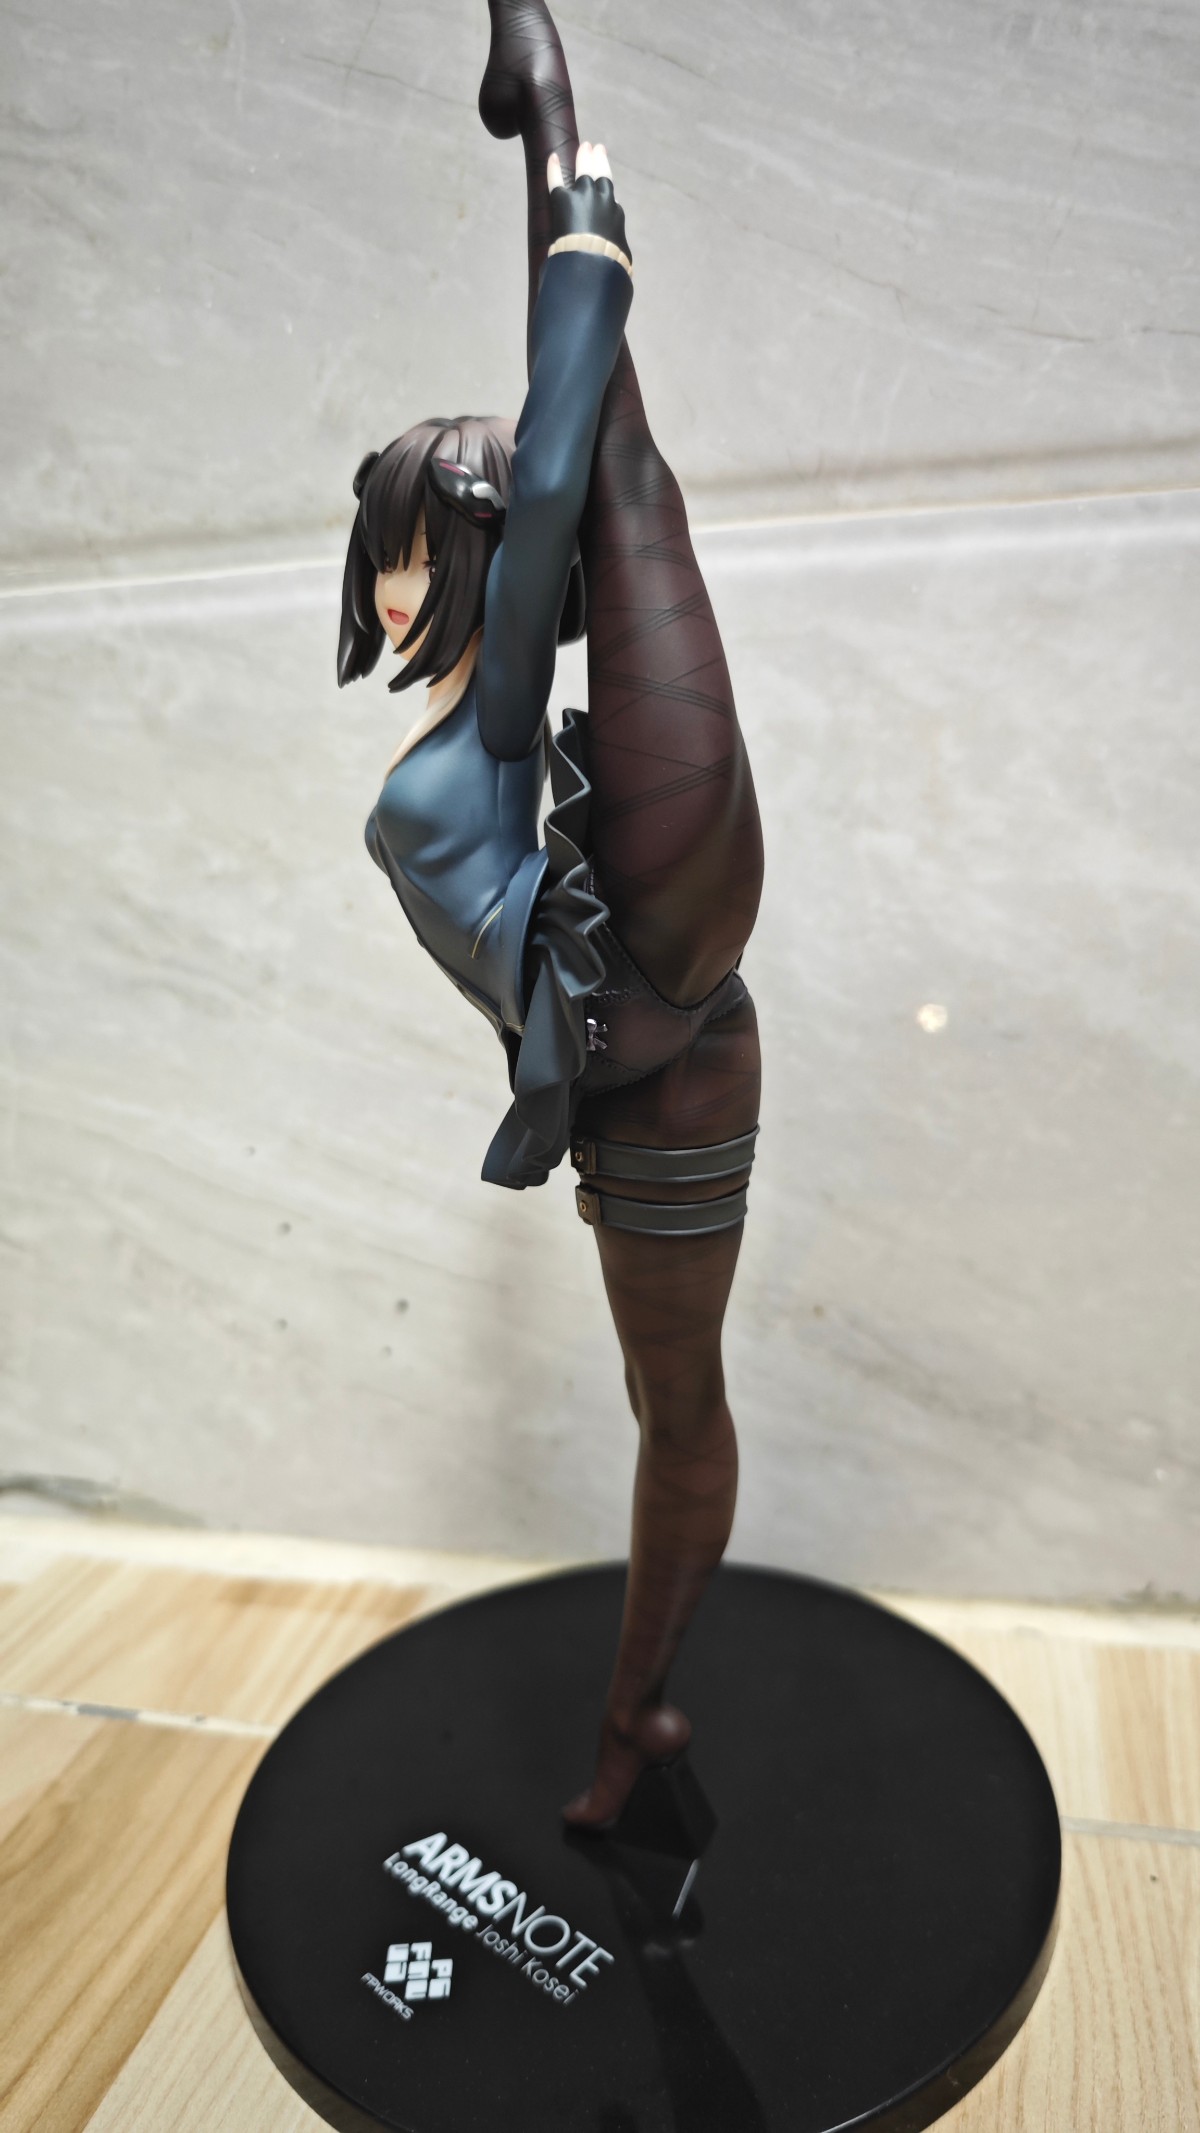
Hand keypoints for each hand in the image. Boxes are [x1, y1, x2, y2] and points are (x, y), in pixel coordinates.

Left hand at [546, 141, 631, 264]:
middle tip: (597, 148)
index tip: (603, 184)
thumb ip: (618, 249)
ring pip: (583, 170)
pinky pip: (556, 179)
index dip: (604, 191)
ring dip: (583, 156)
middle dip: (598, 159)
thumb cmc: (608, 263)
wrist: (591, 261)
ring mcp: (582, 196)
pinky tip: (552, 156)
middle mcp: (601, 198)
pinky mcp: (563, 200)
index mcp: (614, 213)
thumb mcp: (621, 255)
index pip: (609, 198)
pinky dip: (553, 167)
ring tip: (584, 146)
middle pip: (600, 173)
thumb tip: (622, 258)